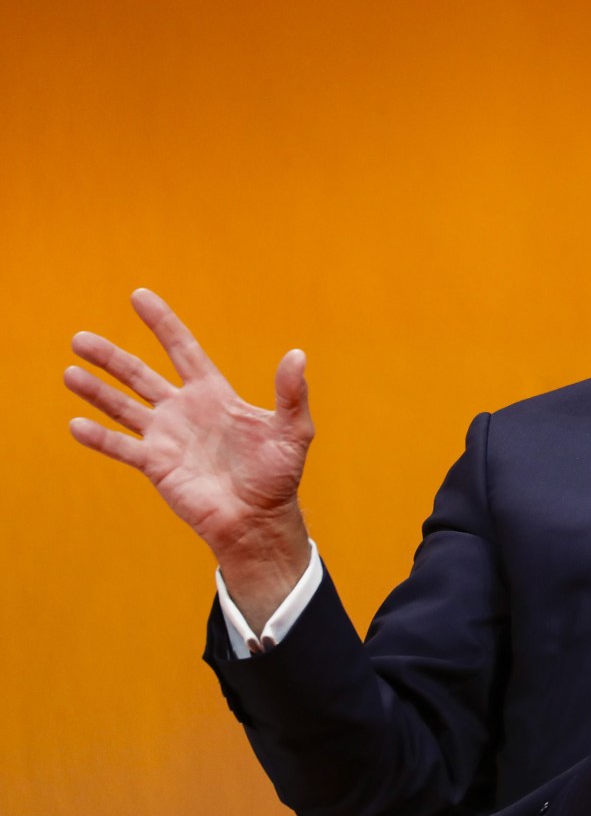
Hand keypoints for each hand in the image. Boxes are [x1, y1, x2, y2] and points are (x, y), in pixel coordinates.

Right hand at [65, 289, 313, 627]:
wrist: (259, 519)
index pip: (183, 349)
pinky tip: (76, 424)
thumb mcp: (293, 431)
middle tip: (79, 339)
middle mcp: (185, 411)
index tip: (138, 296)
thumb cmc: (279, 476)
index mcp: (214, 395)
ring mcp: (167, 438)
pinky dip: (99, 437)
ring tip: (69, 372)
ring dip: (96, 391)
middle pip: (140, 375)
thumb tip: (297, 355)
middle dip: (110, 357)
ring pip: (123, 407)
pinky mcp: (157, 465)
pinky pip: (122, 447)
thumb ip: (291, 394)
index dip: (162, 323)